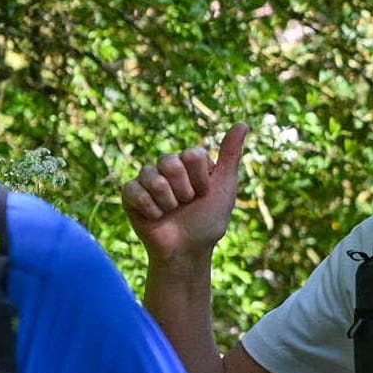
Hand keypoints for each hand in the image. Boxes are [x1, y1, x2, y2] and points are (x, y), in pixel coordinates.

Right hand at [123, 124, 248, 264]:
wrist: (188, 249)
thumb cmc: (208, 219)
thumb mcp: (225, 186)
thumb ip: (230, 154)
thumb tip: (242, 123)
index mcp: (189, 162)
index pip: (192, 154)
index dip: (201, 179)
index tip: (204, 194)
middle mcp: (167, 166)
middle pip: (171, 163)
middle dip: (184, 190)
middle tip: (186, 204)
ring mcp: (147, 179)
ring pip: (152, 177)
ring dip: (168, 202)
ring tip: (171, 212)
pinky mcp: (130, 194)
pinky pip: (134, 190)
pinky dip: (150, 209)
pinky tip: (156, 217)